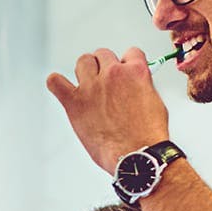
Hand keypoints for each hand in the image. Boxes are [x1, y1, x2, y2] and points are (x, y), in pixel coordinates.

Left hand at [45, 47, 169, 173]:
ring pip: (83, 62)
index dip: (129, 64)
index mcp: (136, 72)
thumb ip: (142, 86)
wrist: (137, 157)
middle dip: (106, 67)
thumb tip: (134, 84)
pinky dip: (57, 83)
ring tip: (91, 86)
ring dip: (87, 71)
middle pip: (103, 55)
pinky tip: (64, 89)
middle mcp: (113, 75)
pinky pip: (56, 82)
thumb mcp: (155, 102)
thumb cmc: (148, 136)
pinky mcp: (75, 102)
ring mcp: (92, 87)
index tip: (126, 72)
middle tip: (108, 83)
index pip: (131, 53)